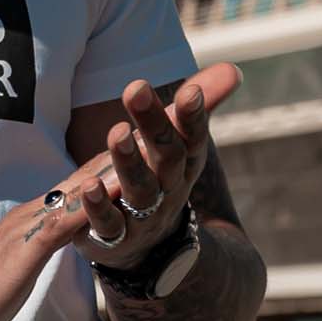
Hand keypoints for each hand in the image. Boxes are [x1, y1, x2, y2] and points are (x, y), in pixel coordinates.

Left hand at [72, 62, 241, 272]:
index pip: (194, 138)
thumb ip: (195, 108)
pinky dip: (100, 206)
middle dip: (154, 124)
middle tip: (136, 89)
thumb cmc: (158, 181)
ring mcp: (143, 217)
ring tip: (117, 132)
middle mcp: (168, 189)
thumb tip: (232, 69)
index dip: (194, 117)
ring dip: (129, 161)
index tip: (190, 90)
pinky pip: (108, 224)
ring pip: (140, 190)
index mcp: (184, 164)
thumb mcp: (176, 146)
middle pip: (167, 157)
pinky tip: (89, 184)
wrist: (149, 251)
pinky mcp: (114, 238)